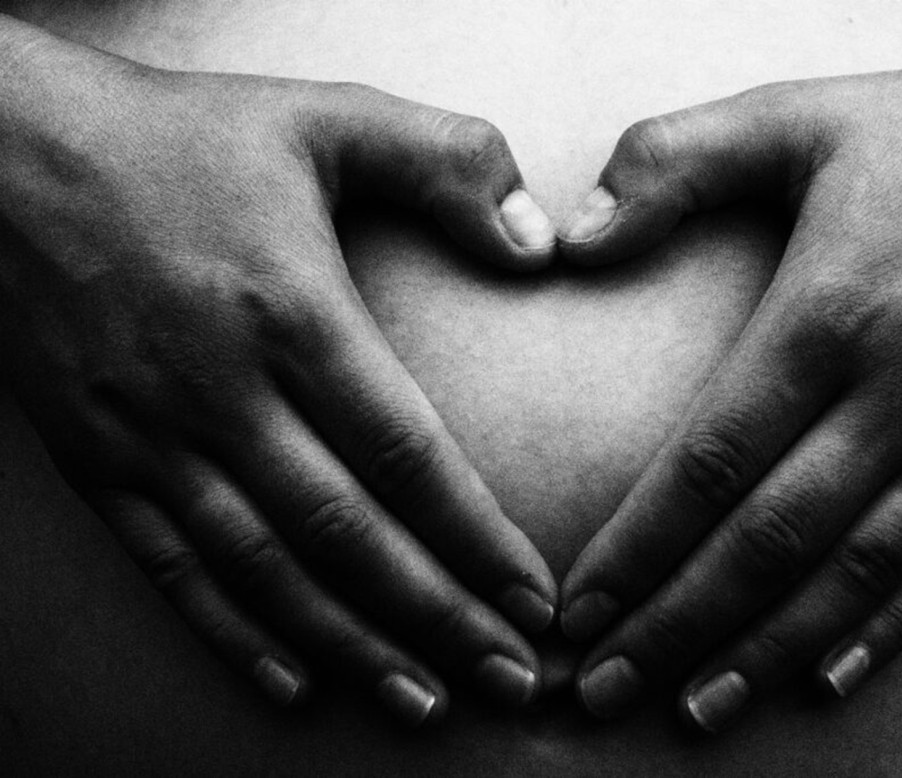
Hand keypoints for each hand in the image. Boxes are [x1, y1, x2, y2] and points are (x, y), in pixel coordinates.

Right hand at [0, 17, 558, 725]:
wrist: (4, 151)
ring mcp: (152, 436)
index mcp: (292, 313)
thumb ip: (448, 162)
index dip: (477, 537)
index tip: (536, 598)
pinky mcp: (98, 459)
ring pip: (264, 569)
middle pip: (347, 534)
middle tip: (510, 678)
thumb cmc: (177, 138)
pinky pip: (170, 567)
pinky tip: (292, 680)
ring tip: (424, 701)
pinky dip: (232, 632)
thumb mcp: (326, 115)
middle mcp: (222, 391)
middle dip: (437, 617)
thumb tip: (539, 245)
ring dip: (352, 646)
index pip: (406, 454)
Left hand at [557, 9, 901, 730]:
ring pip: (850, 577)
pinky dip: (885, 633)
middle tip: (597, 690)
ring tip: (692, 709)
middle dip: (672, 628)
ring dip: (763, 652)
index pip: (707, 465)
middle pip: (765, 543)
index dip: (635, 550)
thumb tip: (572, 234)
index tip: (574, 612)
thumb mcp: (802, 116)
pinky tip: (825, 680)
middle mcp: (899, 398)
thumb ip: (674, 162)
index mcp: (829, 319)